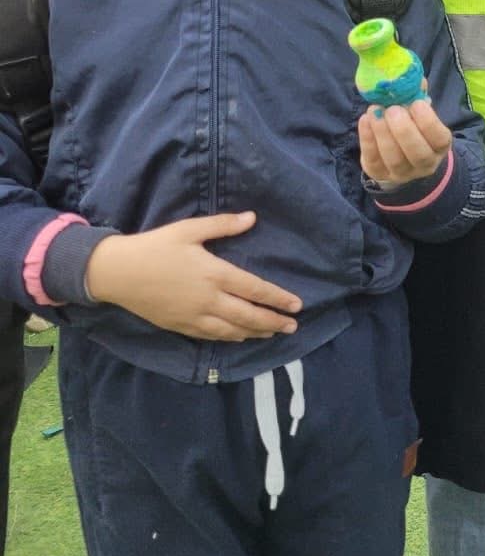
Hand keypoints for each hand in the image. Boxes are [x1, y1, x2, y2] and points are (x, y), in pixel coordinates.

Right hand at [85, 212, 301, 340]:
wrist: (115, 272)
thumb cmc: (154, 247)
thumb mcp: (188, 229)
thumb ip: (222, 225)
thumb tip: (251, 218)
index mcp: (214, 274)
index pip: (255, 290)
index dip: (278, 299)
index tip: (297, 306)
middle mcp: (208, 299)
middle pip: (249, 316)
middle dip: (274, 322)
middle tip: (293, 327)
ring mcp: (194, 316)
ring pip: (232, 330)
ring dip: (256, 333)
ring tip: (273, 333)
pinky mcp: (180, 326)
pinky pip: (212, 336)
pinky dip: (231, 338)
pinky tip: (240, 337)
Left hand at [358, 94, 452, 187]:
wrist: (400, 158)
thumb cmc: (413, 128)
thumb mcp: (419, 114)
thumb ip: (418, 97)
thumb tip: (415, 79)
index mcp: (438, 147)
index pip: (439, 139)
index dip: (429, 122)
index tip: (417, 103)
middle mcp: (424, 164)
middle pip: (418, 153)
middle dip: (404, 130)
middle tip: (393, 109)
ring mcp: (401, 173)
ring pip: (394, 158)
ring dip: (383, 133)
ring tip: (375, 110)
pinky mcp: (378, 173)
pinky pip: (373, 158)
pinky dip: (367, 138)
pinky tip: (365, 119)